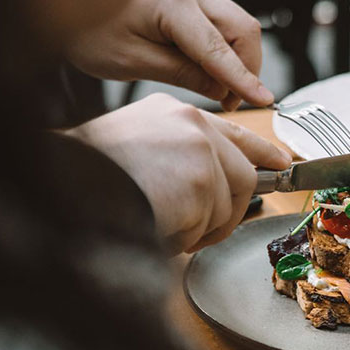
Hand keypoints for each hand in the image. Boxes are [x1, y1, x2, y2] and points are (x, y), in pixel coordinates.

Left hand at [66, 0, 273, 110]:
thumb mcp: (131, 62)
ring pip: (239, 25)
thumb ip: (182, 74)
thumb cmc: (88, 28)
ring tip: (220, 89)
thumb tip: (220, 88)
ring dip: (239, 59)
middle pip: (243, 30)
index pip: (220, 49)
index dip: (244, 79)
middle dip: (247, 68)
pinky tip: (211, 69)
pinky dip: (227, 48)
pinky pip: (224, 22)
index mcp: (172, 3)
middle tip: (230, 101)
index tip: (264, 100)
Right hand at [66, 93, 290, 252]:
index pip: (235, 133)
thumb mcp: (138, 149)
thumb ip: (179, 157)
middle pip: (243, 175)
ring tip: (163, 225)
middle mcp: (193, 122)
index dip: (263, 153)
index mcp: (175, 112)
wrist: (66, 186)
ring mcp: (201, 148)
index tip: (283, 163)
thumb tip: (212, 184)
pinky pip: (212, 224)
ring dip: (200, 229)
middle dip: (229, 212)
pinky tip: (159, 226)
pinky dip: (187, 237)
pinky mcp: (202, 179)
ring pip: (229, 206)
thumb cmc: (89, 176)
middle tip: (204, 231)